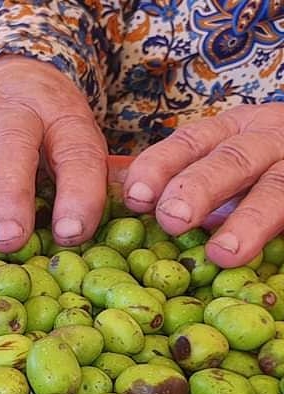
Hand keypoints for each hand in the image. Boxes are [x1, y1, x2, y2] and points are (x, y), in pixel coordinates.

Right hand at [0, 55, 108, 252]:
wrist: (17, 78)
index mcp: (63, 118)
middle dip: (7, 196)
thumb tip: (112, 219)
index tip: (70, 234)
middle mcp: (16, 112)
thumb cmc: (53, 132)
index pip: (75, 153)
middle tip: (6, 239)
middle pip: (10, 148)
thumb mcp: (83, 144)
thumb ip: (95, 180)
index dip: (76, 194)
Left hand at [122, 104, 283, 267]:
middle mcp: (266, 141)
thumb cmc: (253, 178)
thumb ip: (178, 187)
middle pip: (231, 161)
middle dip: (198, 188)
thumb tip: (130, 208)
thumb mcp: (219, 170)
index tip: (136, 196)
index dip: (160, 167)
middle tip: (172, 218)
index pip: (189, 143)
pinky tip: (270, 255)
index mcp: (230, 132)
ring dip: (249, 220)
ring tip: (223, 252)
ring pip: (276, 189)